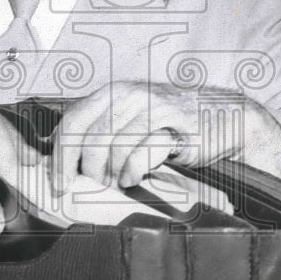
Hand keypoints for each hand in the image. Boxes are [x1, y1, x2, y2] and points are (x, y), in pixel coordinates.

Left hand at [50, 81, 280, 192]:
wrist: (223, 118)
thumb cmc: (170, 125)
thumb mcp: (129, 122)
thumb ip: (98, 132)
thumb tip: (58, 155)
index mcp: (111, 92)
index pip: (72, 121)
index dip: (60, 155)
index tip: (58, 183)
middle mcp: (128, 94)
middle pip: (91, 138)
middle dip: (88, 170)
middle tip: (94, 187)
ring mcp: (152, 107)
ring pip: (115, 148)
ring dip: (113, 174)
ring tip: (118, 183)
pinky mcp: (175, 125)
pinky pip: (142, 154)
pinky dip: (133, 172)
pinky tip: (134, 179)